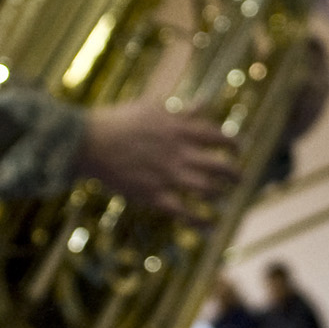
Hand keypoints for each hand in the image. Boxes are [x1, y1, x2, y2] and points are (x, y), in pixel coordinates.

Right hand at [80, 103, 237, 215]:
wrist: (90, 141)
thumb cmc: (120, 120)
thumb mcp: (154, 108)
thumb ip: (183, 111)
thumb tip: (204, 102)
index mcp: (180, 130)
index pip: (219, 138)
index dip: (233, 145)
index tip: (237, 150)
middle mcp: (179, 153)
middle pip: (220, 166)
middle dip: (234, 174)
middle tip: (239, 179)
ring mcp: (168, 175)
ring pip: (207, 190)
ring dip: (219, 195)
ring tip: (224, 198)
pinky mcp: (153, 195)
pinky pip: (184, 212)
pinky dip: (200, 221)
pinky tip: (209, 225)